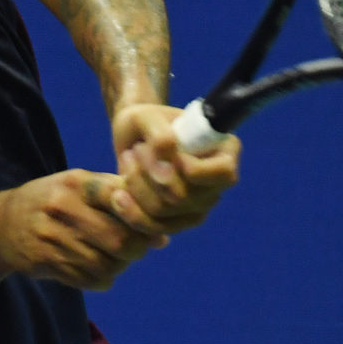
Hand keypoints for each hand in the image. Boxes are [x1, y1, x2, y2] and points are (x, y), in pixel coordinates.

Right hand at [0, 169, 168, 290]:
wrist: (1, 225)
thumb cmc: (51, 200)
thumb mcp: (77, 185)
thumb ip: (118, 202)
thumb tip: (163, 234)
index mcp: (76, 183)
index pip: (121, 197)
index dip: (143, 215)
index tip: (151, 223)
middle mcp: (63, 208)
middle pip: (119, 240)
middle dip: (137, 248)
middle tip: (138, 247)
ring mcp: (52, 237)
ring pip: (107, 264)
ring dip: (120, 265)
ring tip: (116, 257)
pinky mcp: (46, 262)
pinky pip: (89, 279)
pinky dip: (102, 279)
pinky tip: (97, 267)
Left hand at [111, 102, 239, 234]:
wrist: (133, 136)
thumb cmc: (145, 121)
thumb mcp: (147, 116)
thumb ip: (160, 137)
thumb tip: (166, 174)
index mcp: (224, 152)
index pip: (224, 173)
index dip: (195, 169)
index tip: (168, 150)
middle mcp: (216, 184)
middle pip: (185, 196)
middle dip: (150, 172)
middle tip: (135, 150)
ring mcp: (198, 206)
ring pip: (164, 212)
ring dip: (136, 185)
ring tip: (127, 161)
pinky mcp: (176, 222)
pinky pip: (153, 227)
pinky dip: (130, 210)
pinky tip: (118, 194)